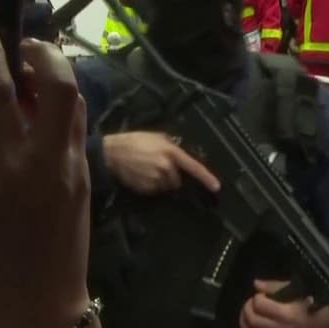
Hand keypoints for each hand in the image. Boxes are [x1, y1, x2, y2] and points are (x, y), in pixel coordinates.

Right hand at [0, 31, 110, 327]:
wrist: (40, 307)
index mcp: (5, 165)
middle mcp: (46, 156)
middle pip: (58, 81)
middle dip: (40, 52)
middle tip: (15, 46)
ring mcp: (72, 165)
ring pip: (75, 100)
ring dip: (54, 76)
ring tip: (25, 73)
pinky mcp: (86, 176)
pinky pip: (75, 126)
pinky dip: (58, 107)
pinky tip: (36, 111)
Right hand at [103, 131, 219, 195]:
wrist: (112, 153)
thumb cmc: (134, 141)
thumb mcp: (156, 137)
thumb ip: (171, 146)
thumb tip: (181, 157)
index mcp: (171, 152)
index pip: (193, 167)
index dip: (206, 177)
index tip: (216, 187)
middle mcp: (166, 167)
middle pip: (178, 180)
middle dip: (172, 175)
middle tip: (157, 165)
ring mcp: (156, 180)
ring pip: (166, 186)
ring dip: (161, 180)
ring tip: (146, 168)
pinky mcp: (146, 189)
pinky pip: (154, 190)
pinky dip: (151, 185)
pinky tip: (141, 175)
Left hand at [239, 280, 328, 327]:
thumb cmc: (314, 301)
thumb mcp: (297, 289)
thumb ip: (275, 287)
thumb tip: (256, 284)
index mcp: (288, 314)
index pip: (261, 306)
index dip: (257, 297)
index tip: (261, 293)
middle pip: (253, 320)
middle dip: (248, 308)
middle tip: (251, 301)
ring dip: (245, 321)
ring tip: (247, 312)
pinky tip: (252, 322)